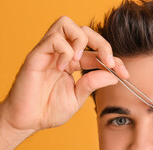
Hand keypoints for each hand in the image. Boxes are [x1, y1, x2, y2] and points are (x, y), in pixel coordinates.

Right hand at [0, 16, 127, 131]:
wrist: (28, 121)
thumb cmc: (49, 109)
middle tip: (109, 62)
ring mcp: (49, 52)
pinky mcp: (36, 55)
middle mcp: (62, 53)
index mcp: (73, 62)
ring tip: (80, 60)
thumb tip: (113, 75)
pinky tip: (63, 68)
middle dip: (103, 44)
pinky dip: (65, 50)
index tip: (124, 74)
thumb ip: (93, 84)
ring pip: (66, 23)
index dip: (114, 59)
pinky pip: (54, 39)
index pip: (96, 52)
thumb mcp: (78, 97)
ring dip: (81, 40)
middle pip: (84, 30)